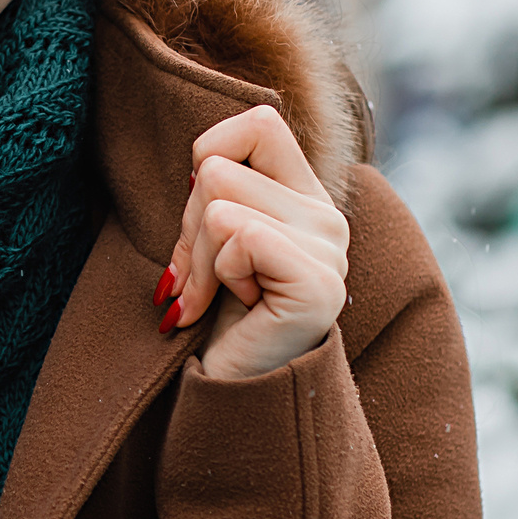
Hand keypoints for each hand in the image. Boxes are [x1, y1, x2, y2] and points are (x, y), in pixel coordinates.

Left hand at [156, 105, 350, 382]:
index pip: (258, 122)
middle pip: (217, 167)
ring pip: (218, 202)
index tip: (204, 219)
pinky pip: (238, 237)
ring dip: (198, 259)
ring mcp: (330, 249)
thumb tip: (200, 163)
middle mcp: (328, 217)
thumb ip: (216, 191)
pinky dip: (219, 275)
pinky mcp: (318, 282)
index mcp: (306, 198)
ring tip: (219, 297)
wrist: (232, 397)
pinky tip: (243, 307)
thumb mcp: (211, 241)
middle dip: (187, 228)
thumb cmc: (217, 320)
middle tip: (204, 281)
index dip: (209, 158)